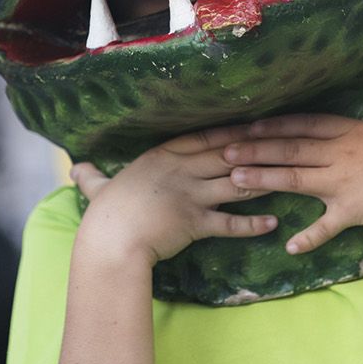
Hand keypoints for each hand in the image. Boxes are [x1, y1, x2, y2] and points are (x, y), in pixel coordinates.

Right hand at [71, 127, 278, 268]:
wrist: (110, 240)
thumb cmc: (105, 215)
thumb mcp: (98, 189)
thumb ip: (93, 178)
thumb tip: (75, 170)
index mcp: (163, 156)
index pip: (205, 137)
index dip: (232, 131)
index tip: (254, 123)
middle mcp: (182, 170)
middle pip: (228, 154)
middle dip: (258, 148)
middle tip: (284, 141)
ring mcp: (191, 195)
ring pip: (236, 183)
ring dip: (263, 180)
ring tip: (287, 178)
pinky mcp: (197, 222)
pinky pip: (231, 223)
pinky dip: (253, 225)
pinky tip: (273, 224)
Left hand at [224, 85, 362, 253]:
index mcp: (353, 132)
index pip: (305, 124)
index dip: (275, 124)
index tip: (248, 124)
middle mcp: (342, 153)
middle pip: (290, 148)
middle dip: (255, 147)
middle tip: (223, 149)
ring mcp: (344, 180)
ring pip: (295, 177)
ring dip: (262, 179)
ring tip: (234, 180)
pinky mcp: (352, 209)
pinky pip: (325, 225)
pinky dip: (308, 237)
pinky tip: (289, 246)